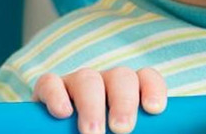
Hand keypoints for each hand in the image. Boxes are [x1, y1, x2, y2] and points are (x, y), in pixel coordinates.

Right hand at [33, 67, 166, 133]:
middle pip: (120, 76)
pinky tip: (62, 113)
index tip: (155, 110)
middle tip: (123, 129)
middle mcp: (105, 83)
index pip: (147, 77)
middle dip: (124, 102)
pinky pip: (50, 82)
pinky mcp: (47, 91)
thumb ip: (142, 132)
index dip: (153, 88)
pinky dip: (56, 94)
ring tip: (93, 132)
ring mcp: (76, 84)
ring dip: (92, 105)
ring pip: (87, 78)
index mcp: (129, 92)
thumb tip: (158, 132)